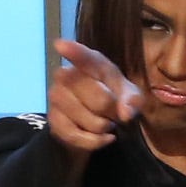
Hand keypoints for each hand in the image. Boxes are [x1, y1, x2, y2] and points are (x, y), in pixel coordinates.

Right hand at [47, 38, 140, 152]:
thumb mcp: (130, 97)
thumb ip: (132, 100)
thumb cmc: (114, 101)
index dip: (74, 52)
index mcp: (91, 64)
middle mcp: (67, 75)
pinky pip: (77, 135)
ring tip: (104, 123)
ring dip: (103, 127)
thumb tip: (125, 113)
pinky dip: (94, 141)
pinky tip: (100, 137)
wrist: (94, 125)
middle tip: (114, 114)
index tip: (60, 45)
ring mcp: (56, 97)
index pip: (84, 57)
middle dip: (114, 112)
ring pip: (89, 120)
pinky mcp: (53, 120)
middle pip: (100, 98)